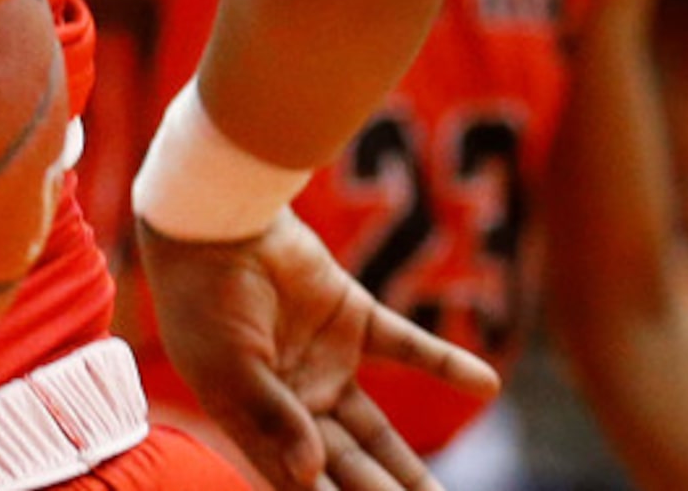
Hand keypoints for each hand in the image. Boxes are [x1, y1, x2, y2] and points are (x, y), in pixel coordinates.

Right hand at [138, 211, 499, 490]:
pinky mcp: (353, 318)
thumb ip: (273, 416)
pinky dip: (446, 363)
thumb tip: (309, 472)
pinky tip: (485, 384)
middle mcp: (295, 399)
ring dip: (412, 467)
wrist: (214, 223)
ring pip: (378, 429)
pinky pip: (408, 347)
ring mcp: (326, 361)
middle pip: (349, 465)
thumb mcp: (230, 367)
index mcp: (256, 418)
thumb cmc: (202, 302)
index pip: (302, 479)